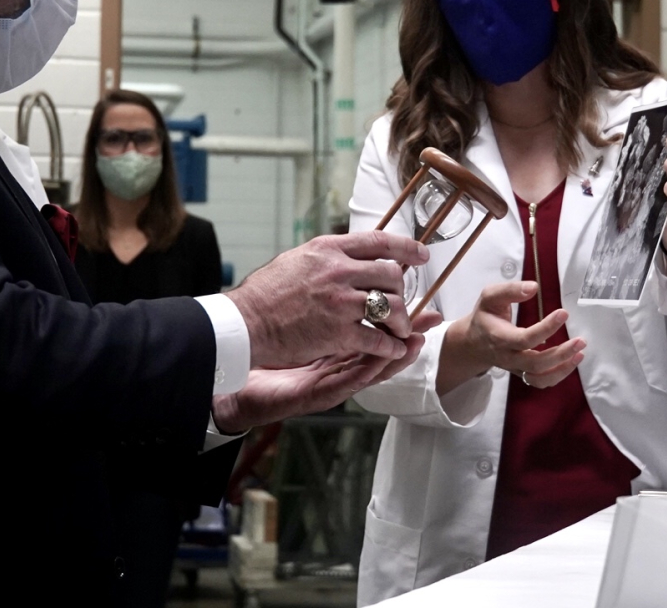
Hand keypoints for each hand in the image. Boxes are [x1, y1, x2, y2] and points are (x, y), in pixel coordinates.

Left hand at [212, 311, 442, 433]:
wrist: (236, 367)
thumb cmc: (268, 344)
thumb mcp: (303, 320)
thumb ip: (326, 303)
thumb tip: (346, 274)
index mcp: (340, 343)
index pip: (380, 332)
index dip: (405, 321)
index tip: (429, 309)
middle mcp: (342, 363)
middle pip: (386, 350)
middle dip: (409, 333)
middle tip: (430, 321)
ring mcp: (334, 380)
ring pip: (377, 367)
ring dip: (400, 353)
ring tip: (418, 341)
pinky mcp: (321, 393)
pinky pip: (354, 380)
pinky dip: (372, 368)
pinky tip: (389, 358)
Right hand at [229, 231, 428, 368]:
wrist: (246, 322)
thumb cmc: (265, 293)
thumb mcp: (297, 258)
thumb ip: (326, 256)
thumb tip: (347, 253)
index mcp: (329, 249)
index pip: (379, 241)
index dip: (406, 247)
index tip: (421, 254)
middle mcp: (339, 271)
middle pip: (391, 275)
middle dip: (402, 291)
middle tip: (402, 301)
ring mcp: (341, 302)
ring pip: (391, 307)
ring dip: (400, 321)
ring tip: (399, 330)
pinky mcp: (339, 332)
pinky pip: (378, 338)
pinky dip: (389, 346)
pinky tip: (391, 349)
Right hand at [437, 281, 584, 394]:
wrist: (472, 342)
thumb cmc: (485, 316)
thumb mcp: (490, 297)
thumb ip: (509, 290)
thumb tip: (534, 287)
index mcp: (499, 337)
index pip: (524, 338)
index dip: (546, 328)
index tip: (564, 313)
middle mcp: (507, 357)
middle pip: (535, 363)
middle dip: (560, 354)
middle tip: (580, 341)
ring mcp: (515, 368)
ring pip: (539, 378)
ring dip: (562, 368)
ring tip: (580, 353)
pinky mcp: (522, 373)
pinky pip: (540, 382)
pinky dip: (558, 375)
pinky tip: (572, 361)